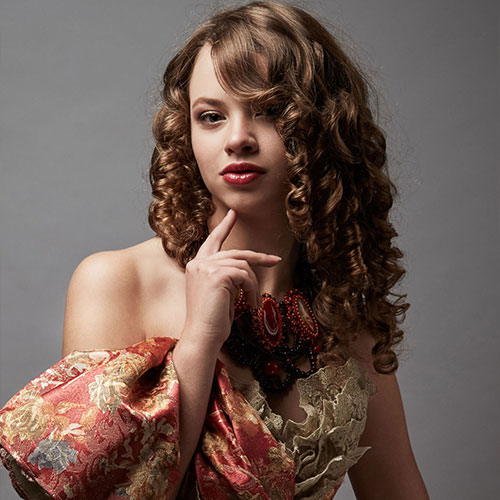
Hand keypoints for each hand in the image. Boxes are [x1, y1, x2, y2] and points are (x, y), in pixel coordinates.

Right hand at [181, 209, 281, 351]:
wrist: (202, 337)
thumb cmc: (212, 321)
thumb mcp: (220, 293)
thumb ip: (226, 277)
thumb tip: (245, 270)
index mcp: (196, 266)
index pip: (212, 241)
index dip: (224, 226)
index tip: (233, 213)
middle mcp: (198, 263)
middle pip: (235, 252)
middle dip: (258, 257)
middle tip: (275, 260)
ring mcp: (205, 267)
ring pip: (242, 265)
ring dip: (253, 284)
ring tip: (254, 302)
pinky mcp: (216, 274)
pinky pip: (244, 275)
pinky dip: (252, 290)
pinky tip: (250, 304)